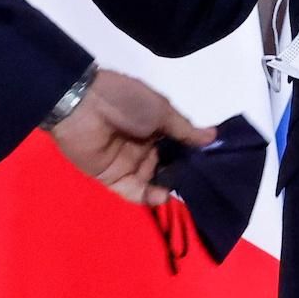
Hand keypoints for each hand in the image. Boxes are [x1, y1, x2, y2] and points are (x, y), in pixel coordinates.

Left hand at [50, 68, 210, 205]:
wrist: (84, 104)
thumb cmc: (126, 101)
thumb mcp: (161, 109)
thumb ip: (185, 129)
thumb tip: (213, 136)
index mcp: (155, 127)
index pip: (179, 147)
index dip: (193, 156)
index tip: (212, 166)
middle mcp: (143, 146)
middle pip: (167, 166)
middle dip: (183, 175)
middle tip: (202, 184)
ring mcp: (127, 163)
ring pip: (152, 181)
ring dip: (168, 186)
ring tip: (184, 191)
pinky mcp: (111, 177)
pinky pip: (132, 191)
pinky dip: (148, 196)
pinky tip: (163, 195)